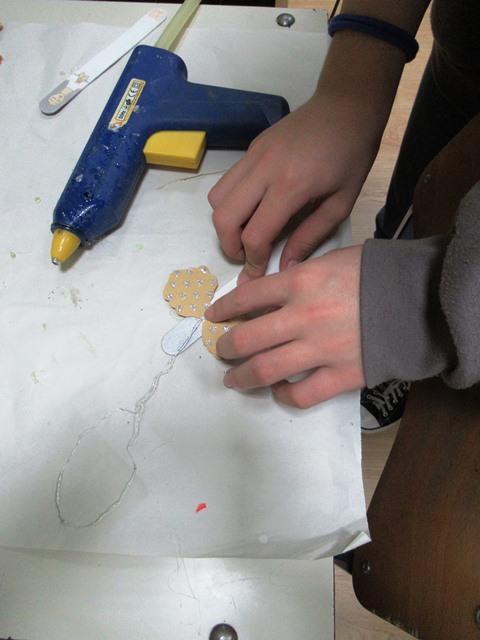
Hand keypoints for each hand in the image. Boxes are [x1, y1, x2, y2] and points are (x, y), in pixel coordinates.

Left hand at [204, 245, 364, 407]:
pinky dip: (283, 396)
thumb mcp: (330, 260)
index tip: (213, 316)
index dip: (223, 308)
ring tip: (233, 378)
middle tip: (221, 349)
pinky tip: (278, 392)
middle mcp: (304, 317)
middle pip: (247, 338)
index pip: (246, 297)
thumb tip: (264, 293)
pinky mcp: (342, 376)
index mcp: (300, 283)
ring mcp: (321, 350)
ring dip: (242, 376)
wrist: (419, 299)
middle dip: (226, 346)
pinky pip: (301, 395)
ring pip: (265, 370)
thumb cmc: (375, 273)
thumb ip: (296, 276)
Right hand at [208, 94, 376, 283]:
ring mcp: (253, 155)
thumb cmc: (351, 155)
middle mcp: (264, 170)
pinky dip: (231, 201)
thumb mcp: (341, 203)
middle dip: (229, 245)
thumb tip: (285, 266)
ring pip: (216, 198)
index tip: (259, 271)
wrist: (346, 106)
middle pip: (224, 217)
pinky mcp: (251, 148)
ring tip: (246, 232)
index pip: (255, 234)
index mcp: (291, 186)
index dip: (253, 260)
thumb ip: (310, 237)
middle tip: (246, 255)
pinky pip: (227, 181)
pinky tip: (253, 207)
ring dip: (225, 222)